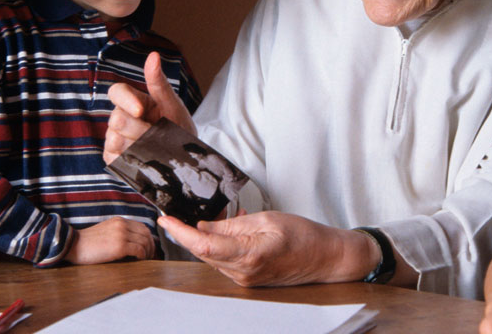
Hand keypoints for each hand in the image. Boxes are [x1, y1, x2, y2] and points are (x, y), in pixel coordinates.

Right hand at [64, 217, 155, 264]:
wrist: (74, 246)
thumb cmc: (88, 242)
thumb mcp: (107, 231)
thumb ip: (120, 232)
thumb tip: (134, 242)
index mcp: (119, 221)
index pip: (142, 227)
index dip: (149, 238)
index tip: (149, 248)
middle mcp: (122, 224)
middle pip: (146, 234)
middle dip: (151, 246)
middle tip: (150, 255)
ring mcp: (121, 234)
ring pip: (144, 242)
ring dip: (147, 252)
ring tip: (145, 259)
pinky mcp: (119, 245)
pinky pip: (138, 250)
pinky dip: (142, 256)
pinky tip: (139, 260)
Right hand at [104, 52, 195, 163]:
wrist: (184, 158)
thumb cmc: (178, 127)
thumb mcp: (173, 105)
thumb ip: (159, 83)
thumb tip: (153, 55)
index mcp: (134, 100)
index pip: (116, 92)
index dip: (125, 101)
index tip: (141, 112)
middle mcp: (120, 117)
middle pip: (116, 119)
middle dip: (139, 130)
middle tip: (157, 135)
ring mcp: (114, 138)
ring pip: (115, 140)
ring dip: (139, 146)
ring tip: (153, 147)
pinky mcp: (113, 157)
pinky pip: (114, 157)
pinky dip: (132, 159)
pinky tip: (144, 157)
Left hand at [158, 211, 375, 286]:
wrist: (326, 258)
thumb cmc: (304, 236)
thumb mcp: (267, 219)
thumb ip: (233, 224)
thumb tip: (204, 225)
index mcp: (248, 256)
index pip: (204, 245)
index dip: (181, 232)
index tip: (165, 219)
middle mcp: (243, 273)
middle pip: (203, 252)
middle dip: (187, 233)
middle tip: (176, 212)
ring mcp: (245, 279)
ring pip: (212, 257)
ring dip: (204, 238)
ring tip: (212, 215)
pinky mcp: (248, 279)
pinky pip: (224, 260)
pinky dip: (218, 244)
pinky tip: (226, 229)